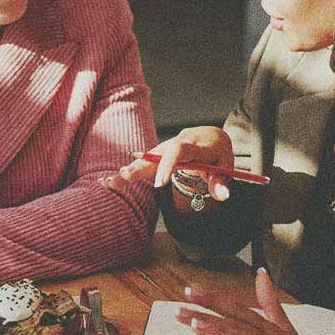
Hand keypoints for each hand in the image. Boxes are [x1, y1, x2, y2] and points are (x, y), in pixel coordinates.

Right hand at [100, 126, 234, 199]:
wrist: (212, 137)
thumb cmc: (219, 156)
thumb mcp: (225, 169)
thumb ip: (221, 183)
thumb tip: (223, 197)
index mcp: (196, 145)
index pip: (179, 151)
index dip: (168, 165)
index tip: (159, 184)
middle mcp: (178, 142)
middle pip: (156, 153)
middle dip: (139, 166)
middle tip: (123, 178)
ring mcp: (167, 146)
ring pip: (146, 157)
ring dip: (129, 170)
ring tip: (109, 183)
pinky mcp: (160, 153)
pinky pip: (143, 160)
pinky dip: (129, 170)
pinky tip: (110, 180)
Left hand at [177, 268, 334, 334]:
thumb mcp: (285, 327)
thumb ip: (270, 301)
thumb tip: (261, 273)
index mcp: (267, 328)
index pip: (236, 309)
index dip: (212, 299)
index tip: (188, 291)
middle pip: (234, 323)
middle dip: (206, 314)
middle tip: (179, 309)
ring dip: (220, 333)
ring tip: (194, 326)